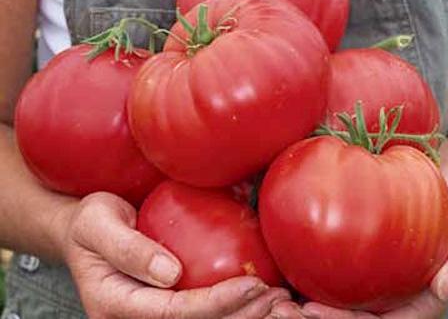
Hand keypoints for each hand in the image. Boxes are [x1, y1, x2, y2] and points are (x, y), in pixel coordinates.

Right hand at [61, 192, 289, 317]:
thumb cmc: (89, 223)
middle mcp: (135, 318)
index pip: (173, 314)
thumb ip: (128, 248)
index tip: (253, 286)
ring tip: (278, 300)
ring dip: (243, 316)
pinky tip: (259, 295)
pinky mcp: (166, 304)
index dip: (216, 304)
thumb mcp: (97, 223)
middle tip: (278, 298)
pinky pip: (203, 311)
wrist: (84, 231)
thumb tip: (169, 273)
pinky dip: (234, 306)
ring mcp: (152, 314)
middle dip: (240, 315)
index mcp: (116, 305)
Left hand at [270, 177, 447, 318]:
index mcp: (417, 301)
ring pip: (334, 303)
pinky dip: (303, 278)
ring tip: (271, 297)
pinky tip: (280, 270)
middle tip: (279, 309)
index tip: (313, 312)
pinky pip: (328, 272)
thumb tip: (443, 288)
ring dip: (301, 307)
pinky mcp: (355, 258)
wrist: (440, 185)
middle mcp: (389, 296)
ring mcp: (370, 279)